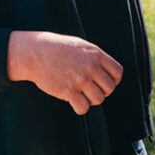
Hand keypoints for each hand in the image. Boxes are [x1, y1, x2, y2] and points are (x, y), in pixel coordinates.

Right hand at [7, 31, 122, 114]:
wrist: (36, 53)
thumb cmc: (58, 49)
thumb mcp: (81, 46)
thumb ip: (95, 57)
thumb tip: (108, 70)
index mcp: (96, 54)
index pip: (117, 72)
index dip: (114, 80)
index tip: (105, 83)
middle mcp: (90, 67)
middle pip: (110, 88)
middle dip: (103, 91)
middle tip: (92, 90)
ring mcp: (80, 79)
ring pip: (99, 99)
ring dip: (92, 100)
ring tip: (83, 95)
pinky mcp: (68, 91)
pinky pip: (83, 108)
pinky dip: (81, 108)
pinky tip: (74, 101)